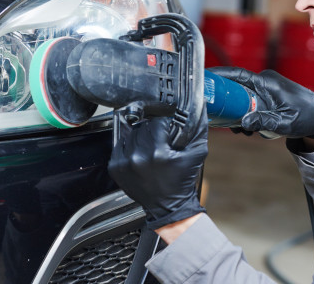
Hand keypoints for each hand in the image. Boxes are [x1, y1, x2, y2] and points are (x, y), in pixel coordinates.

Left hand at [108, 108, 207, 229]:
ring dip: (140, 136)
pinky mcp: (115, 167)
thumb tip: (198, 106)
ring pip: (131, 134)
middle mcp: (138, 157)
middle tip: (160, 139)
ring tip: (150, 148)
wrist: (168, 207)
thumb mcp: (196, 153)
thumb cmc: (182, 181)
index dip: (165, 122)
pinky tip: (140, 154)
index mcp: (158, 153)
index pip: (157, 121)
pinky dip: (130, 146)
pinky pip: (120, 145)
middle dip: (152, 129)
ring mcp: (123, 163)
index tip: (168, 128)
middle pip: (142, 126)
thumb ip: (197, 128)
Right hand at [209, 67, 313, 138]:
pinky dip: (245, 113)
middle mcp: (265, 82)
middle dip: (226, 103)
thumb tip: (243, 123)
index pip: (238, 74)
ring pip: (241, 97)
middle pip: (235, 88)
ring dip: (236, 112)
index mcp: (268, 83)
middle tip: (222, 120)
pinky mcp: (267, 96)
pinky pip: (249, 102)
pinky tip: (248, 127)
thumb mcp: (285, 122)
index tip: (204, 78)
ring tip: (240, 129)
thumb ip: (264, 121)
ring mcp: (266, 88)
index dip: (220, 75)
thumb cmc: (308, 117)